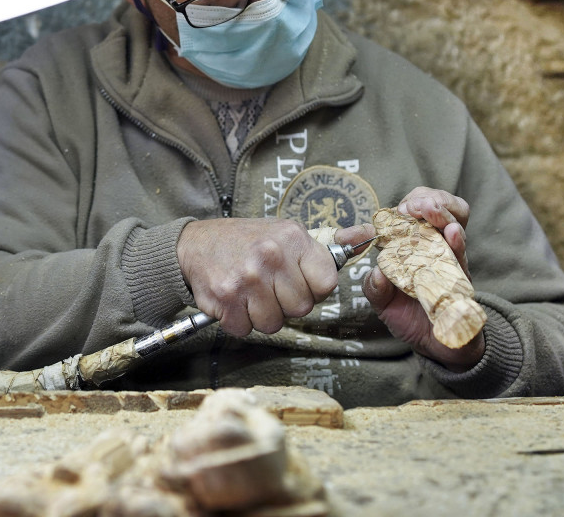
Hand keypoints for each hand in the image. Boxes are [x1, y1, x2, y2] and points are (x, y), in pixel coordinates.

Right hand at [176, 218, 338, 336]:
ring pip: (274, 324)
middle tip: (269, 287)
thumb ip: (328, 243)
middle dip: (285, 304)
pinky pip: (246, 330)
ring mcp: (247, 279)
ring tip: (250, 293)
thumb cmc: (246, 241)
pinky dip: (238, 321)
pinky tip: (234, 301)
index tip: (297, 280)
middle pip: (301, 308)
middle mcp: (271, 256)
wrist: (195, 245)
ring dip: (262, 315)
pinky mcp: (225, 299)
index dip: (312, 289)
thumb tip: (369, 234)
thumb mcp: (287, 233)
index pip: (326, 284)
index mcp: (292, 238)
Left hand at [341, 187, 484, 371]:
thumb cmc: (410, 316)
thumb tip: (375, 271)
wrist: (437, 346)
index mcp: (414, 245)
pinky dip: (458, 243)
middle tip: (415, 206)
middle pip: (440, 208)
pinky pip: (463, 257)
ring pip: (455, 223)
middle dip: (428, 200)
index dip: (411, 203)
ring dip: (443, 213)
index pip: (416, 211)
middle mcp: (436, 247)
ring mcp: (452, 260)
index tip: (400, 209)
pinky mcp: (464, 280)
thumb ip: (375, 287)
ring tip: (432, 210)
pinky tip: (452, 234)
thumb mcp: (384, 301)